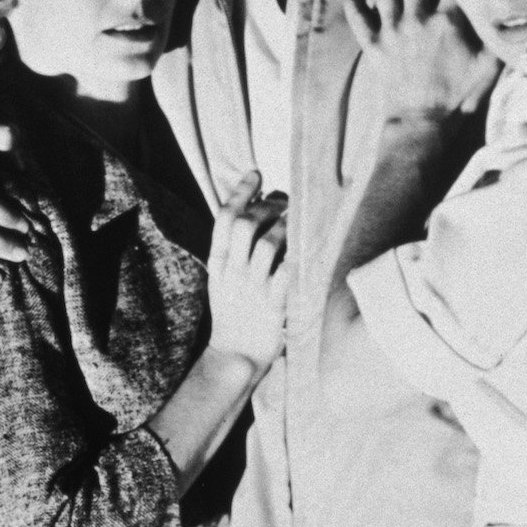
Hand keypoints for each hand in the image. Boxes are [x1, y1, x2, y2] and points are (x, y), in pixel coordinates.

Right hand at [204, 172, 287, 370]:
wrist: (235, 354)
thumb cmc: (233, 313)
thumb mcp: (222, 278)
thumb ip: (232, 249)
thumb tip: (254, 212)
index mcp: (218, 263)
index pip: (224, 218)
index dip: (241, 191)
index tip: (256, 173)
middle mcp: (234, 272)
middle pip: (245, 225)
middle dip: (268, 206)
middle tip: (284, 201)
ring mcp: (253, 288)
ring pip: (268, 245)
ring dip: (286, 227)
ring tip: (298, 220)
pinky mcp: (275, 306)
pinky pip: (288, 274)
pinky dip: (298, 257)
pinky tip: (308, 247)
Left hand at [344, 0, 500, 122]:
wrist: (425, 121)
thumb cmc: (462, 95)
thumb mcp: (491, 64)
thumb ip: (500, 36)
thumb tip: (524, 17)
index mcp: (448, 20)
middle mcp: (417, 18)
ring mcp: (392, 30)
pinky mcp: (374, 45)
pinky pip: (358, 17)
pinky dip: (353, 0)